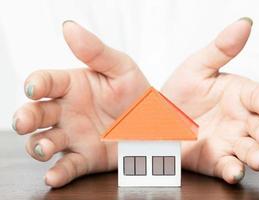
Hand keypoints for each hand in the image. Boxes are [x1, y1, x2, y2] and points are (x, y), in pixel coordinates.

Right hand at [12, 21, 148, 187]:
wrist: (154, 121)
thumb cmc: (135, 91)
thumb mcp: (121, 68)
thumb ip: (96, 51)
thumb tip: (69, 27)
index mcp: (72, 87)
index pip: (45, 82)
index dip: (36, 84)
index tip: (34, 88)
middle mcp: (67, 112)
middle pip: (36, 113)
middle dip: (25, 117)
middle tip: (25, 122)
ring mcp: (74, 136)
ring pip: (44, 141)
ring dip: (38, 145)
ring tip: (45, 148)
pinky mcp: (85, 157)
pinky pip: (68, 166)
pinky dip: (59, 172)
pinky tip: (54, 174)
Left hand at [162, 18, 258, 183]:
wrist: (157, 117)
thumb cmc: (180, 91)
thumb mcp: (198, 67)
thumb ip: (221, 49)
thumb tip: (244, 23)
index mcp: (239, 96)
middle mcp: (240, 120)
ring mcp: (230, 142)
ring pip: (253, 150)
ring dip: (258, 155)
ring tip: (255, 156)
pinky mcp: (217, 160)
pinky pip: (230, 167)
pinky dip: (234, 170)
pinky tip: (233, 170)